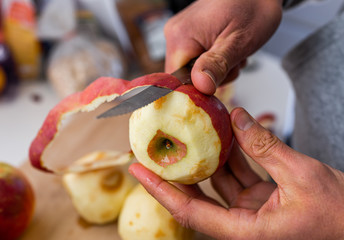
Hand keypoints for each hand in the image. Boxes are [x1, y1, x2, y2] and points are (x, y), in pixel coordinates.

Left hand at [129, 107, 343, 238]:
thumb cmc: (340, 215)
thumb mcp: (302, 175)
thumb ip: (266, 146)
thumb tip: (238, 118)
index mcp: (246, 231)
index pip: (191, 211)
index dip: (161, 190)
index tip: (139, 170)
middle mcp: (243, 224)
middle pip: (198, 196)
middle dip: (177, 172)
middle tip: (157, 150)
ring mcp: (252, 211)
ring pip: (219, 182)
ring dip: (207, 158)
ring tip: (189, 135)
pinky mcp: (263, 199)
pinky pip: (239, 175)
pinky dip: (232, 155)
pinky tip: (225, 134)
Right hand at [164, 0, 282, 94]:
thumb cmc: (252, 8)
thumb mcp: (238, 42)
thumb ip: (217, 65)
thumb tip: (201, 86)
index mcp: (181, 36)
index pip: (176, 80)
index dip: (196, 89)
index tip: (217, 84)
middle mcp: (175, 35)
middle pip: (184, 76)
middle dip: (210, 78)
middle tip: (232, 63)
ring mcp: (181, 35)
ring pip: (193, 71)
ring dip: (216, 71)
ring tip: (233, 54)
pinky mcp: (190, 36)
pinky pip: (196, 60)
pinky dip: (214, 62)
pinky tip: (228, 51)